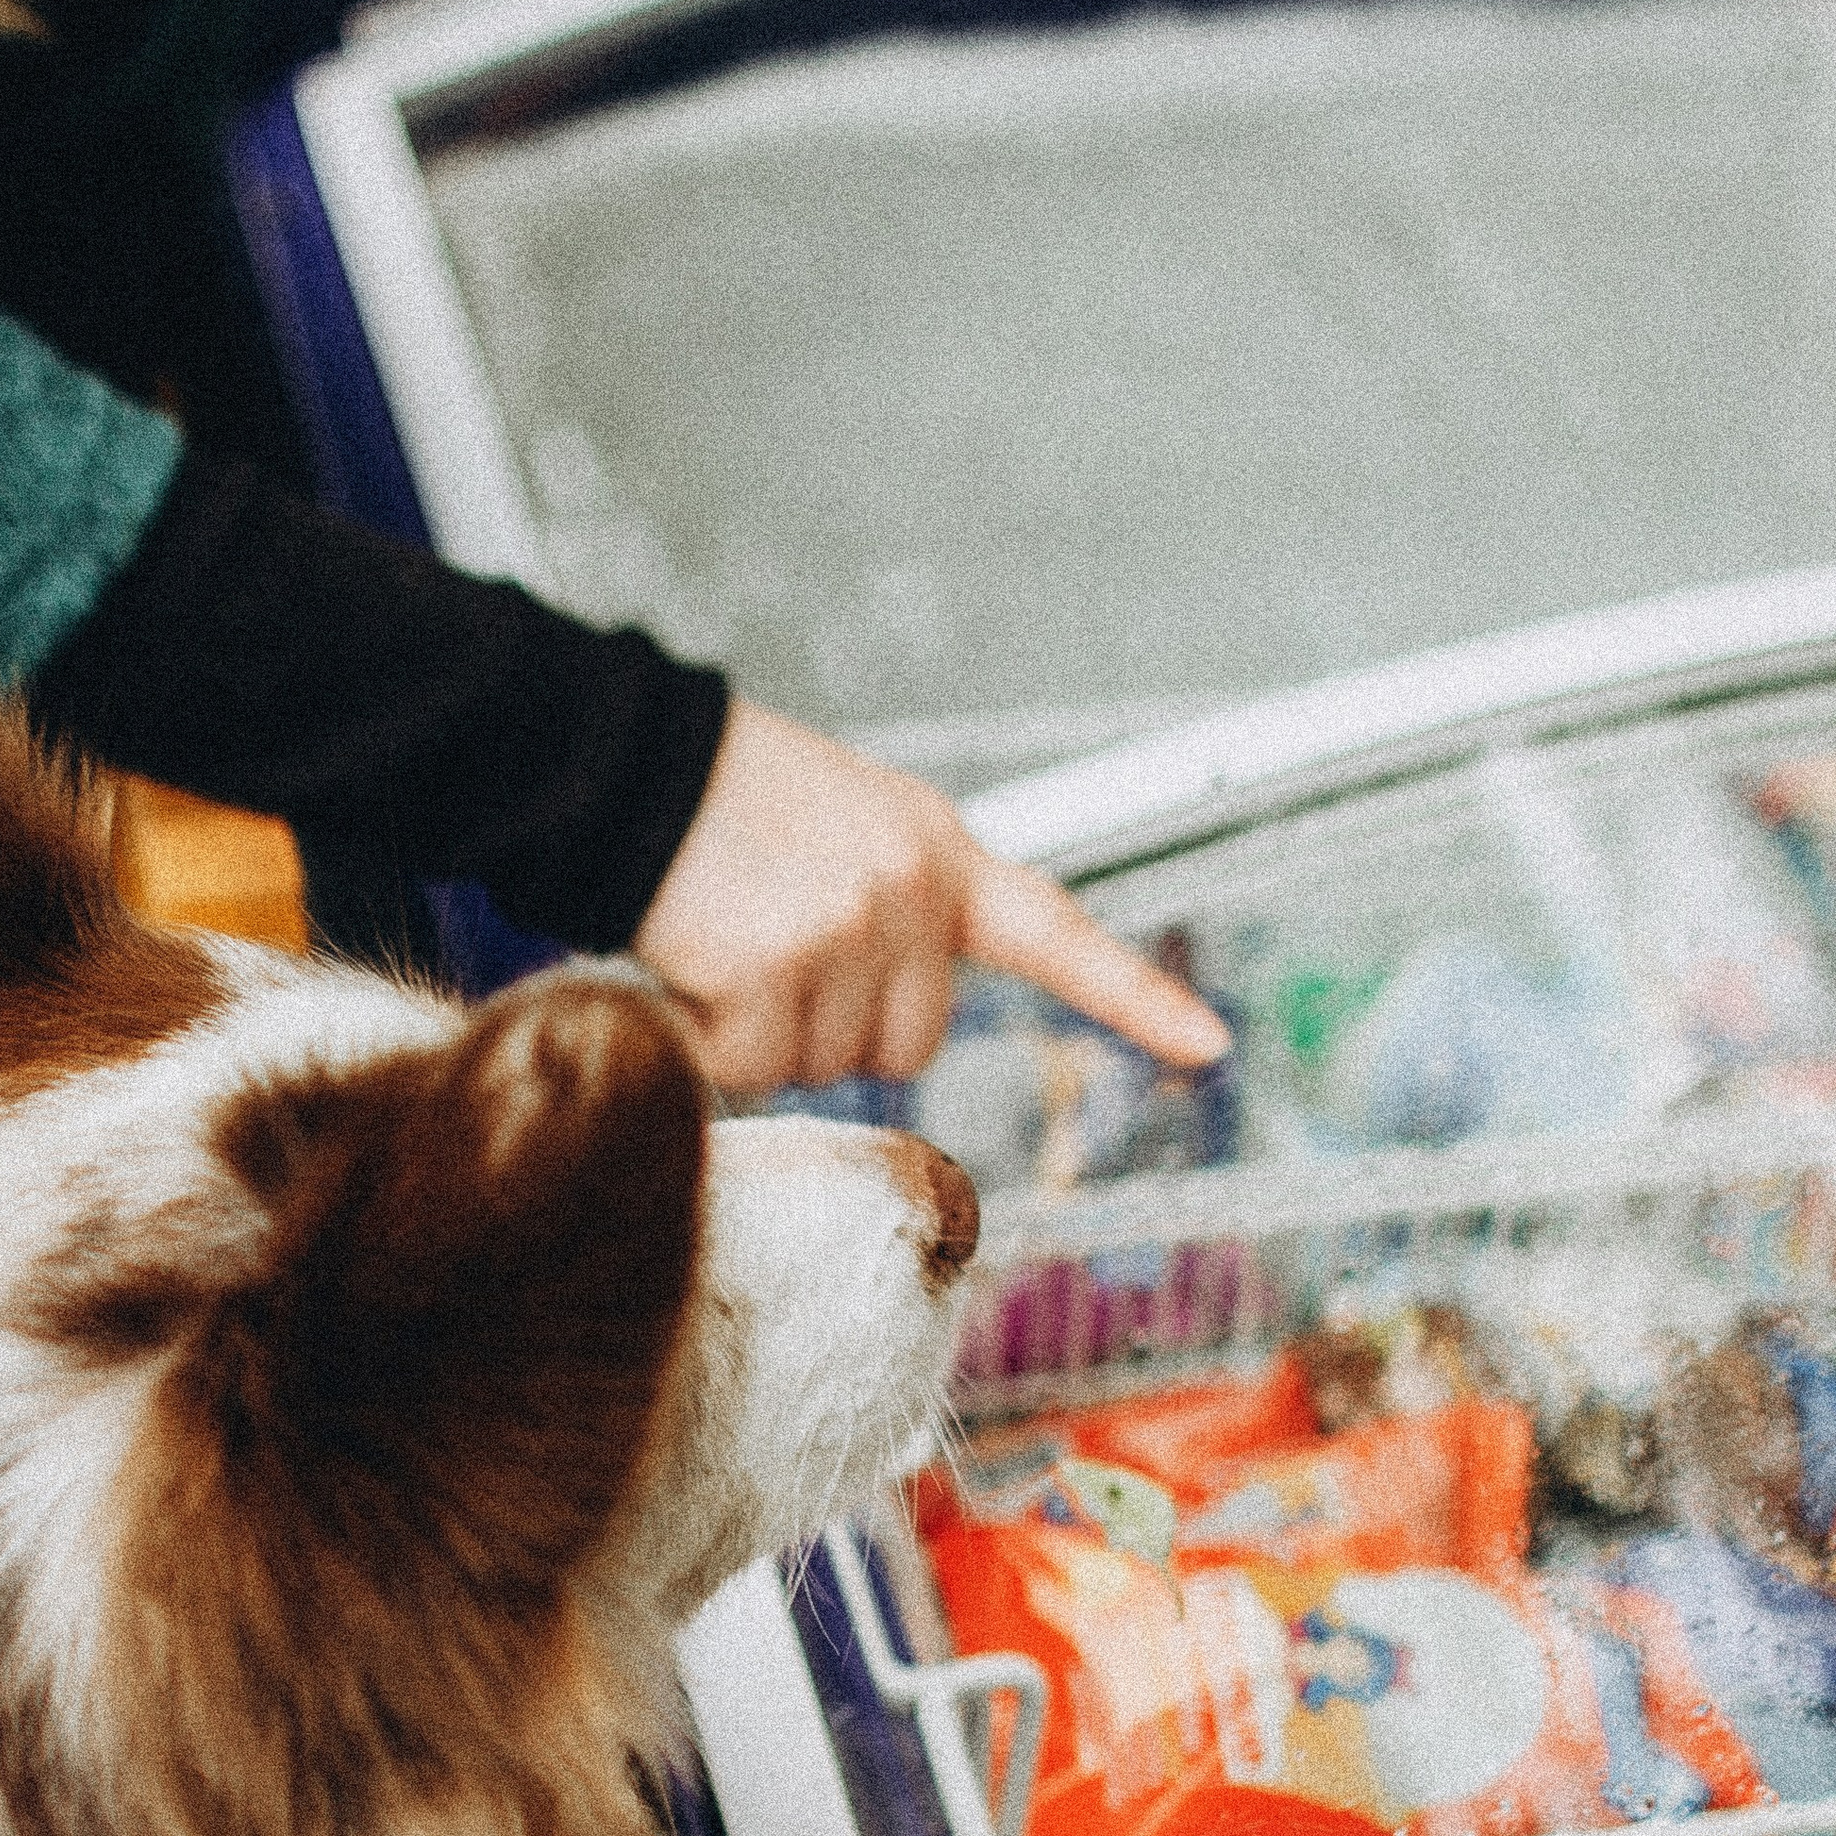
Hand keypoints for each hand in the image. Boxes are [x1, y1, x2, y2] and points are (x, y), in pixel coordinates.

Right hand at [629, 699, 1229, 1093]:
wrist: (626, 768)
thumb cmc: (723, 806)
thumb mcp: (848, 828)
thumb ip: (900, 908)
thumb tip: (897, 1031)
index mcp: (942, 853)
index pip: (1057, 935)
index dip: (1133, 1000)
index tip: (1209, 1046)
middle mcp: (912, 891)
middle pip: (906, 1048)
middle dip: (833, 1028)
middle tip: (769, 951)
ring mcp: (847, 928)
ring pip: (823, 1066)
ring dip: (761, 1033)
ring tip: (723, 943)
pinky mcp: (774, 966)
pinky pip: (749, 1067)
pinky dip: (705, 1042)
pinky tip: (688, 965)